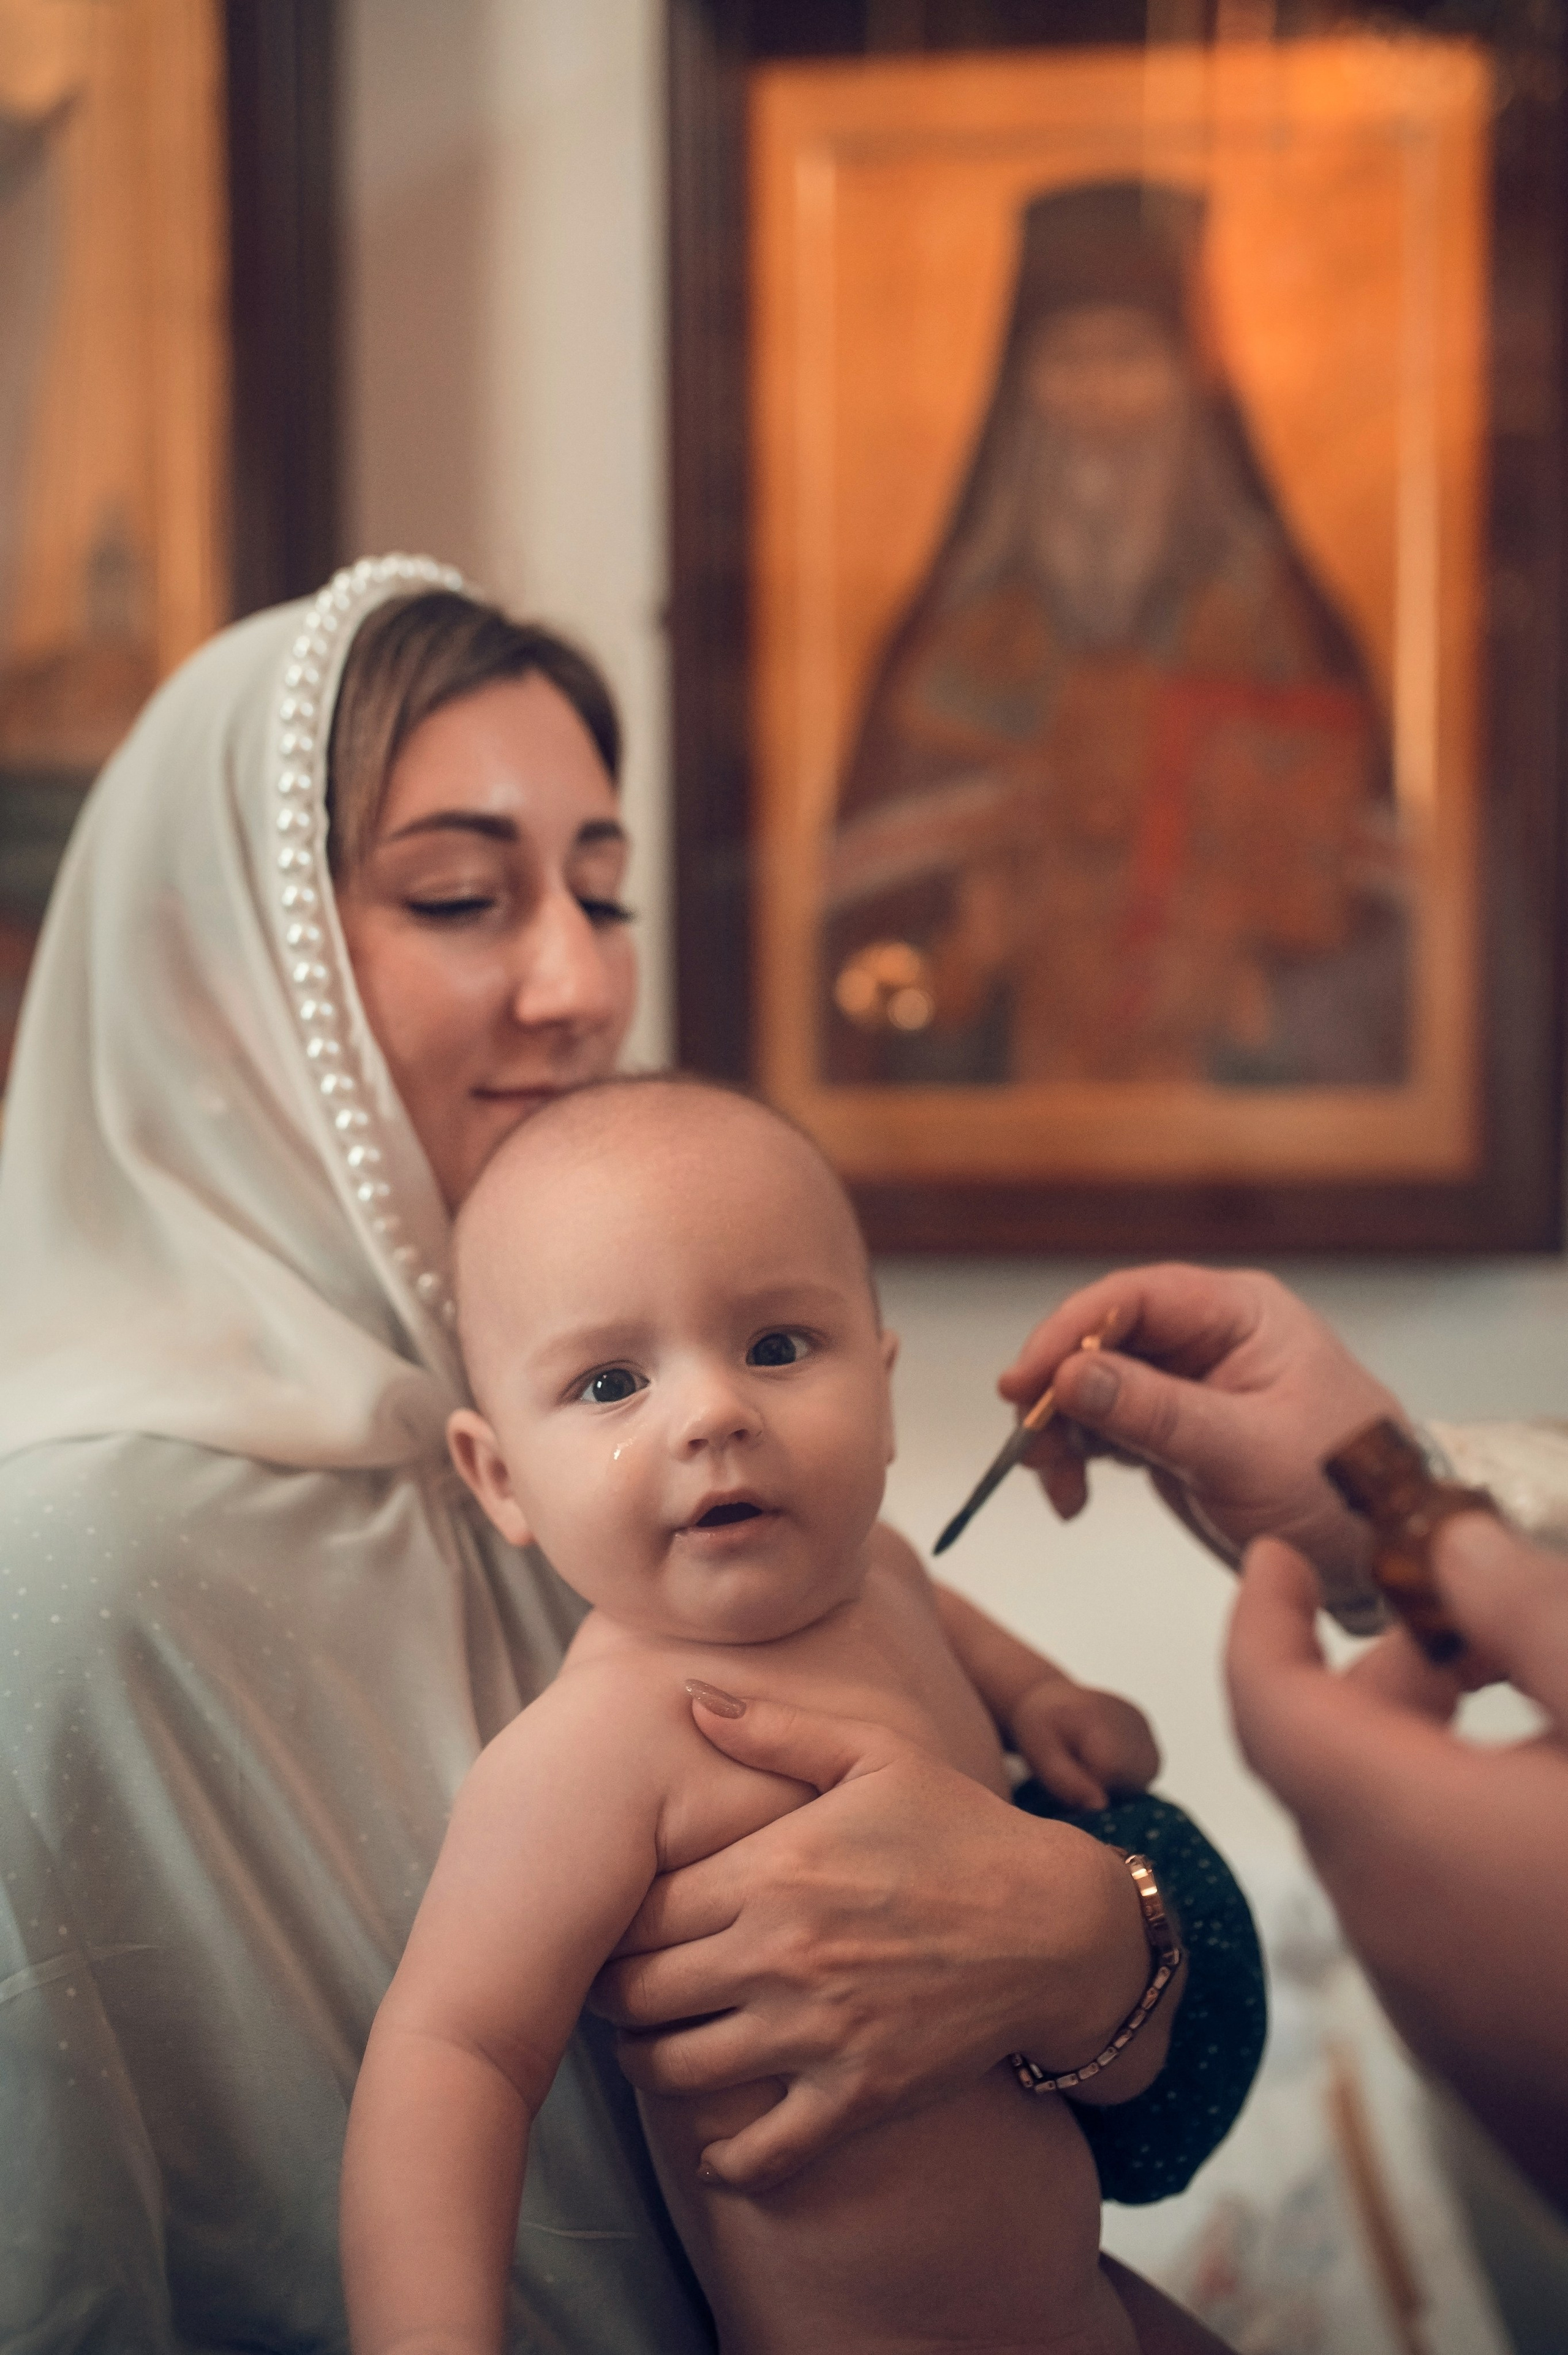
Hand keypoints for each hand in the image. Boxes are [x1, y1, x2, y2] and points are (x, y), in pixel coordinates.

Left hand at [588, 1692, 1160, 2189]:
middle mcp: (781, 1953)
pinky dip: (724, 2160)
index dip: (614, 1921)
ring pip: (675, 2071)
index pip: (640, 1911)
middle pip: (638, 1994)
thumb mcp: (875, 1752)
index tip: (615, 1923)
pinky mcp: (857, 2097)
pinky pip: (759, 2155)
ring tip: (651, 2048)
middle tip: (617, 1989)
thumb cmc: (961, 1829)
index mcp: (774, 1867)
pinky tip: (714, 2145)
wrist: (1057, 1925)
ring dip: (647, 2065)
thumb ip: (775, 1727)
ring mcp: (816, 2032)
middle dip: (613, 1994)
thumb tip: (689, 1693)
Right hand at [1001, 1265, 1400, 1621]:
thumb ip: (1156, 1412)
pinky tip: (1072, 1496)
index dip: (1069, 1332)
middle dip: (1057, 1391)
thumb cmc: (1344, 1490)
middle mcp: (1208, 1337)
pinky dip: (1076, 1458)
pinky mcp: (1171, 1428)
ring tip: (1057, 1484)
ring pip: (1091, 1385)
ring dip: (1060, 1431)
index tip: (1026, 1382)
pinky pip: (1103, 1427)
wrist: (1382, 1556)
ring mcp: (1187, 1383)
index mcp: (1239, 1313)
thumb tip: (1069, 1374)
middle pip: (1101, 1340)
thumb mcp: (1248, 1452)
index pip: (1133, 1298)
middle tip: (1031, 1445)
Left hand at [1226, 1518, 1567, 2214]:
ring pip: (1395, 1854)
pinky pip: (1449, 1929)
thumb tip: (1452, 1544)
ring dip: (1437, 1767)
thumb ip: (1529, 1617)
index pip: (1266, 1706)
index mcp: (1401, 1832)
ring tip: (1538, 1713)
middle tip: (1468, 1623)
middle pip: (1333, 1774)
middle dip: (1384, 1679)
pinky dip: (1472, 1849)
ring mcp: (1445, 2022)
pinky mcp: (1500, 2076)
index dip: (1260, 1618)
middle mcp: (1392, 1932)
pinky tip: (1559, 1827)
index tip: (1274, 1556)